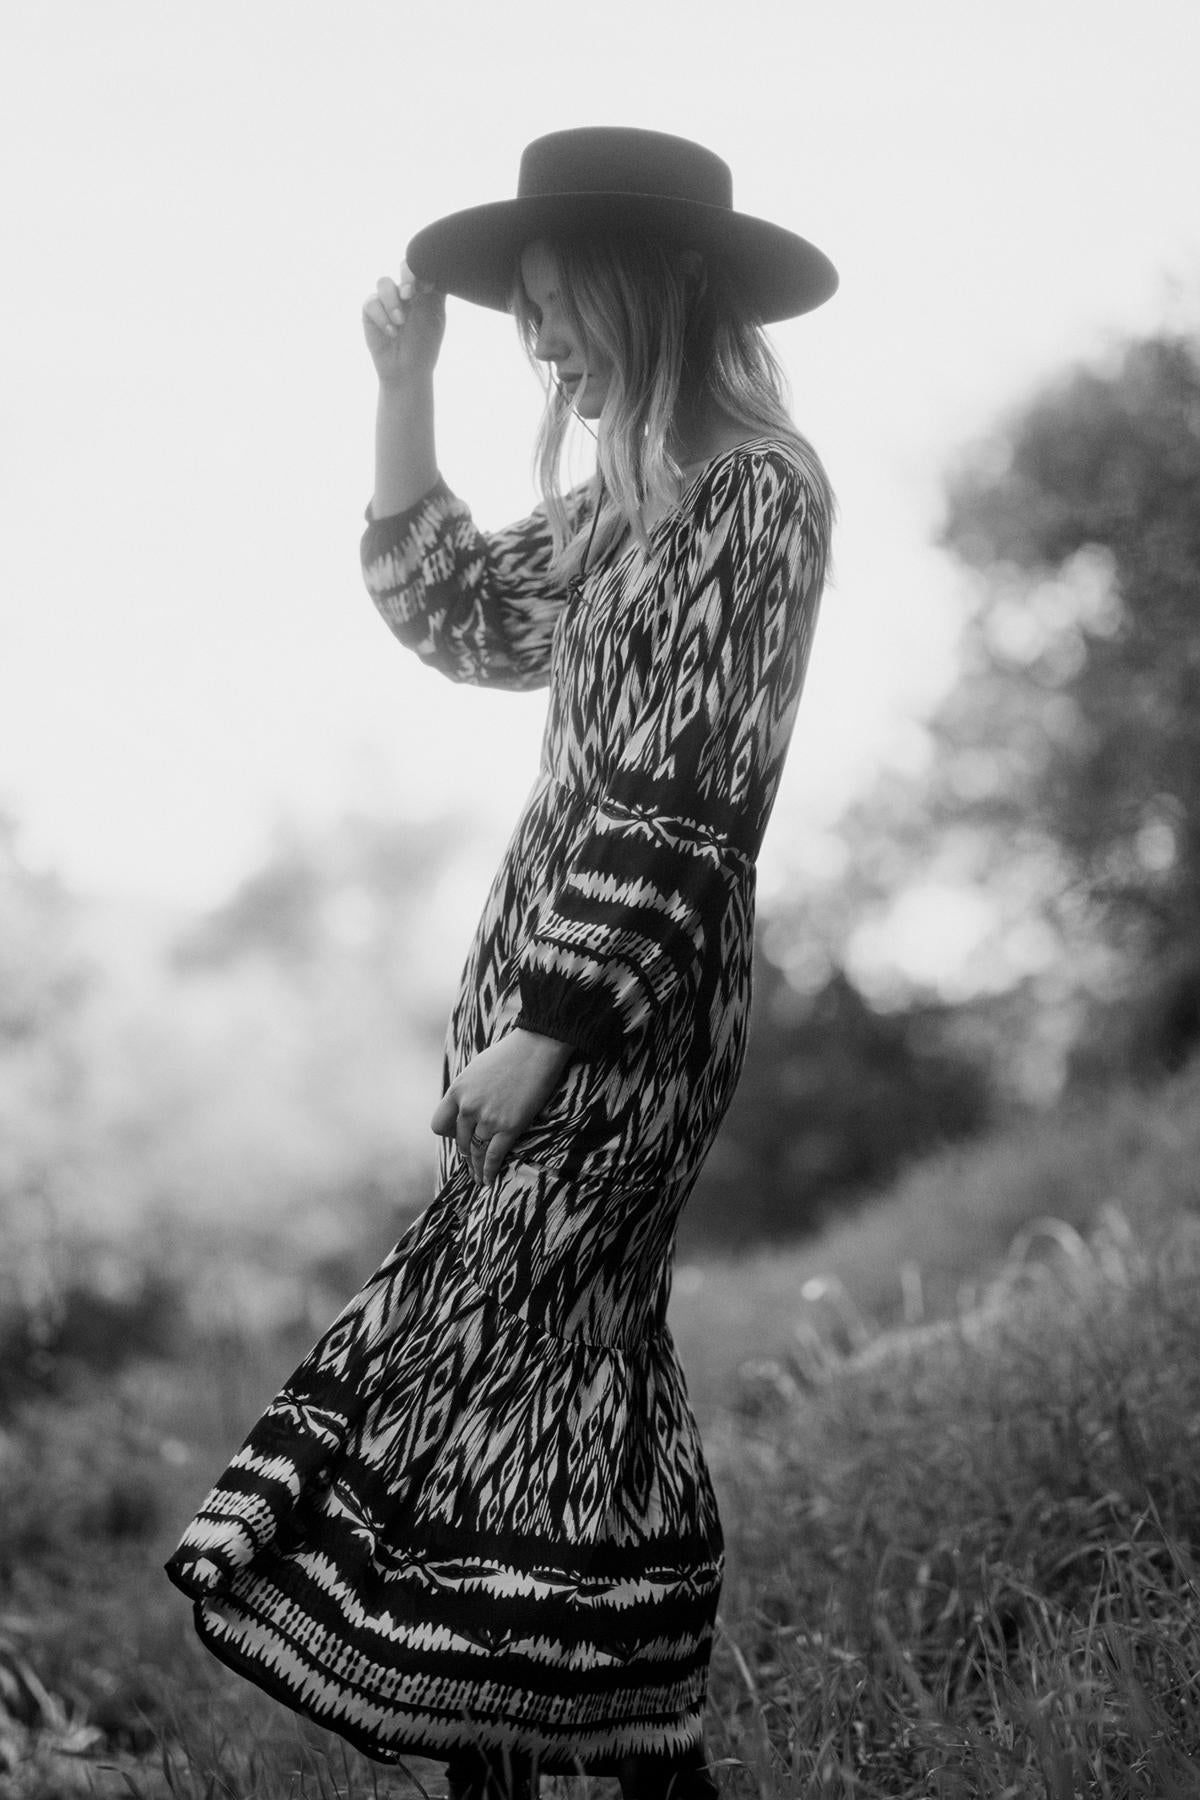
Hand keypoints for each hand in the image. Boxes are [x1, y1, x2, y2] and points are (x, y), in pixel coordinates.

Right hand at [362, 264, 445, 387]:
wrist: (407, 371)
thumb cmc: (424, 345)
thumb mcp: (435, 317)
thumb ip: (436, 292)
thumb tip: (434, 269)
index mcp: (422, 290)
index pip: (421, 267)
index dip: (421, 271)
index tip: (427, 288)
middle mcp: (404, 292)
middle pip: (403, 267)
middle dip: (407, 278)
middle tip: (410, 295)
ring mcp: (385, 300)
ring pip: (384, 282)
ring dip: (393, 301)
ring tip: (400, 322)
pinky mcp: (370, 311)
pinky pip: (371, 303)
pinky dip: (382, 317)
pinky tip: (392, 332)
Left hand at [432, 1029, 573, 1185]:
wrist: (537, 1048)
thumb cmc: (510, 1055)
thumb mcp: (476, 1070)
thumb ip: (467, 1091)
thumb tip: (466, 1107)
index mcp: (457, 1091)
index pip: (439, 1125)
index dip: (448, 1135)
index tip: (458, 1138)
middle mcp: (468, 1107)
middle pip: (459, 1141)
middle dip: (466, 1154)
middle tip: (472, 1163)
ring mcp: (487, 1118)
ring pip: (476, 1152)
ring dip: (476, 1168)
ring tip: (479, 1179)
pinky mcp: (508, 1127)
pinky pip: (494, 1156)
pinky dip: (490, 1171)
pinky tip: (489, 1179)